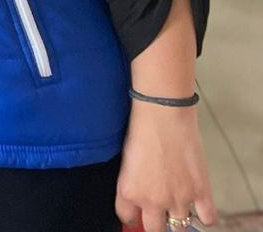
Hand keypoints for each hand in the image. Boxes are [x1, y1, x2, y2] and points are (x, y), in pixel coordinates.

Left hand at [116, 101, 217, 231]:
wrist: (163, 114)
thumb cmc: (141, 128)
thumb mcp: (126, 159)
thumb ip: (131, 181)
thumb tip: (138, 192)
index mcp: (129, 191)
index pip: (127, 218)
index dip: (131, 215)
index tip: (135, 213)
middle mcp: (153, 200)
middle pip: (154, 229)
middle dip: (155, 222)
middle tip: (157, 212)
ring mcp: (178, 198)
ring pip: (180, 227)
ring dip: (178, 218)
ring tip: (176, 206)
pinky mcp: (200, 192)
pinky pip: (208, 219)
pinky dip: (205, 216)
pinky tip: (199, 207)